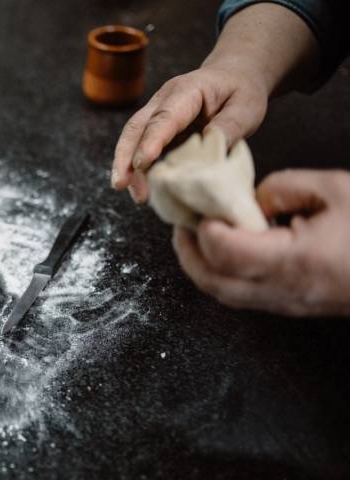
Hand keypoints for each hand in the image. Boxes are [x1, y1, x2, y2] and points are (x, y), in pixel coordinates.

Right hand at [112, 62, 269, 202]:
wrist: (234, 75)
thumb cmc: (241, 91)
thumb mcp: (246, 107)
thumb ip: (229, 126)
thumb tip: (209, 146)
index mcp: (186, 92)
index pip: (163, 118)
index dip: (151, 141)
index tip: (142, 163)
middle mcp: (163, 101)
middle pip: (136, 128)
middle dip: (125, 157)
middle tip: (121, 184)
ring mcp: (156, 114)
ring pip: (133, 139)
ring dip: (128, 167)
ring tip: (137, 195)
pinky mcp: (157, 130)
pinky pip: (141, 148)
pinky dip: (139, 169)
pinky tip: (142, 188)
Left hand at [173, 169, 349, 316]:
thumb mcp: (336, 189)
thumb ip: (285, 187)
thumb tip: (250, 198)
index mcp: (294, 260)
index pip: (225, 251)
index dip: (204, 228)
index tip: (201, 206)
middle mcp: (283, 290)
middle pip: (212, 280)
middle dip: (188, 250)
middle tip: (182, 222)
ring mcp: (286, 304)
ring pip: (223, 293)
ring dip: (200, 265)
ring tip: (195, 235)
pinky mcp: (290, 306)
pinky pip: (241, 295)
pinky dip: (221, 274)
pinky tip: (223, 251)